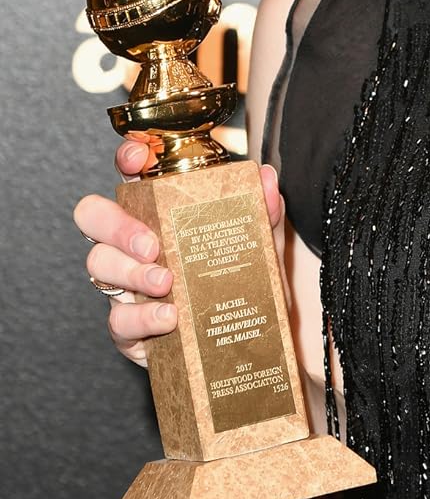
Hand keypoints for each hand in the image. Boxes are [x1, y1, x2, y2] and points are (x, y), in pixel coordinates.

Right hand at [73, 139, 285, 367]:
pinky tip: (168, 318)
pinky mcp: (128, 327)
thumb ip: (262, 212)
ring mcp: (125, 285)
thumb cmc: (241, 281)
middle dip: (118, 226)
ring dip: (132, 273)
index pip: (131, 177)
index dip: (126, 161)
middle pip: (95, 218)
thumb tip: (265, 177)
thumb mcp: (259, 244)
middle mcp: (133, 244)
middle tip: (151, 245)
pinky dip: (143, 318)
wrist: (249, 339)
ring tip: (166, 283)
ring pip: (100, 266)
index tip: (137, 159)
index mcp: (160, 214)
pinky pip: (119, 319)